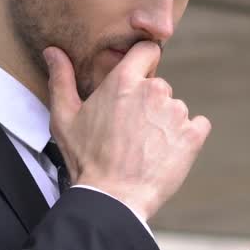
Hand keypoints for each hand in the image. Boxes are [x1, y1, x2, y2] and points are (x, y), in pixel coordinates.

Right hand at [45, 42, 209, 220]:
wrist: (114, 198)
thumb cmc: (87, 160)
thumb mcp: (64, 118)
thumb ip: (62, 79)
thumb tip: (52, 52)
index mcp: (124, 80)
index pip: (147, 50)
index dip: (143, 61)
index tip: (137, 78)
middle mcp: (154, 90)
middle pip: (158, 86)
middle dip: (148, 104)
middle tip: (130, 132)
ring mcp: (176, 112)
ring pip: (175, 109)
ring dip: (165, 123)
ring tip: (145, 148)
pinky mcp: (193, 135)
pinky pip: (197, 126)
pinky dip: (186, 137)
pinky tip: (166, 153)